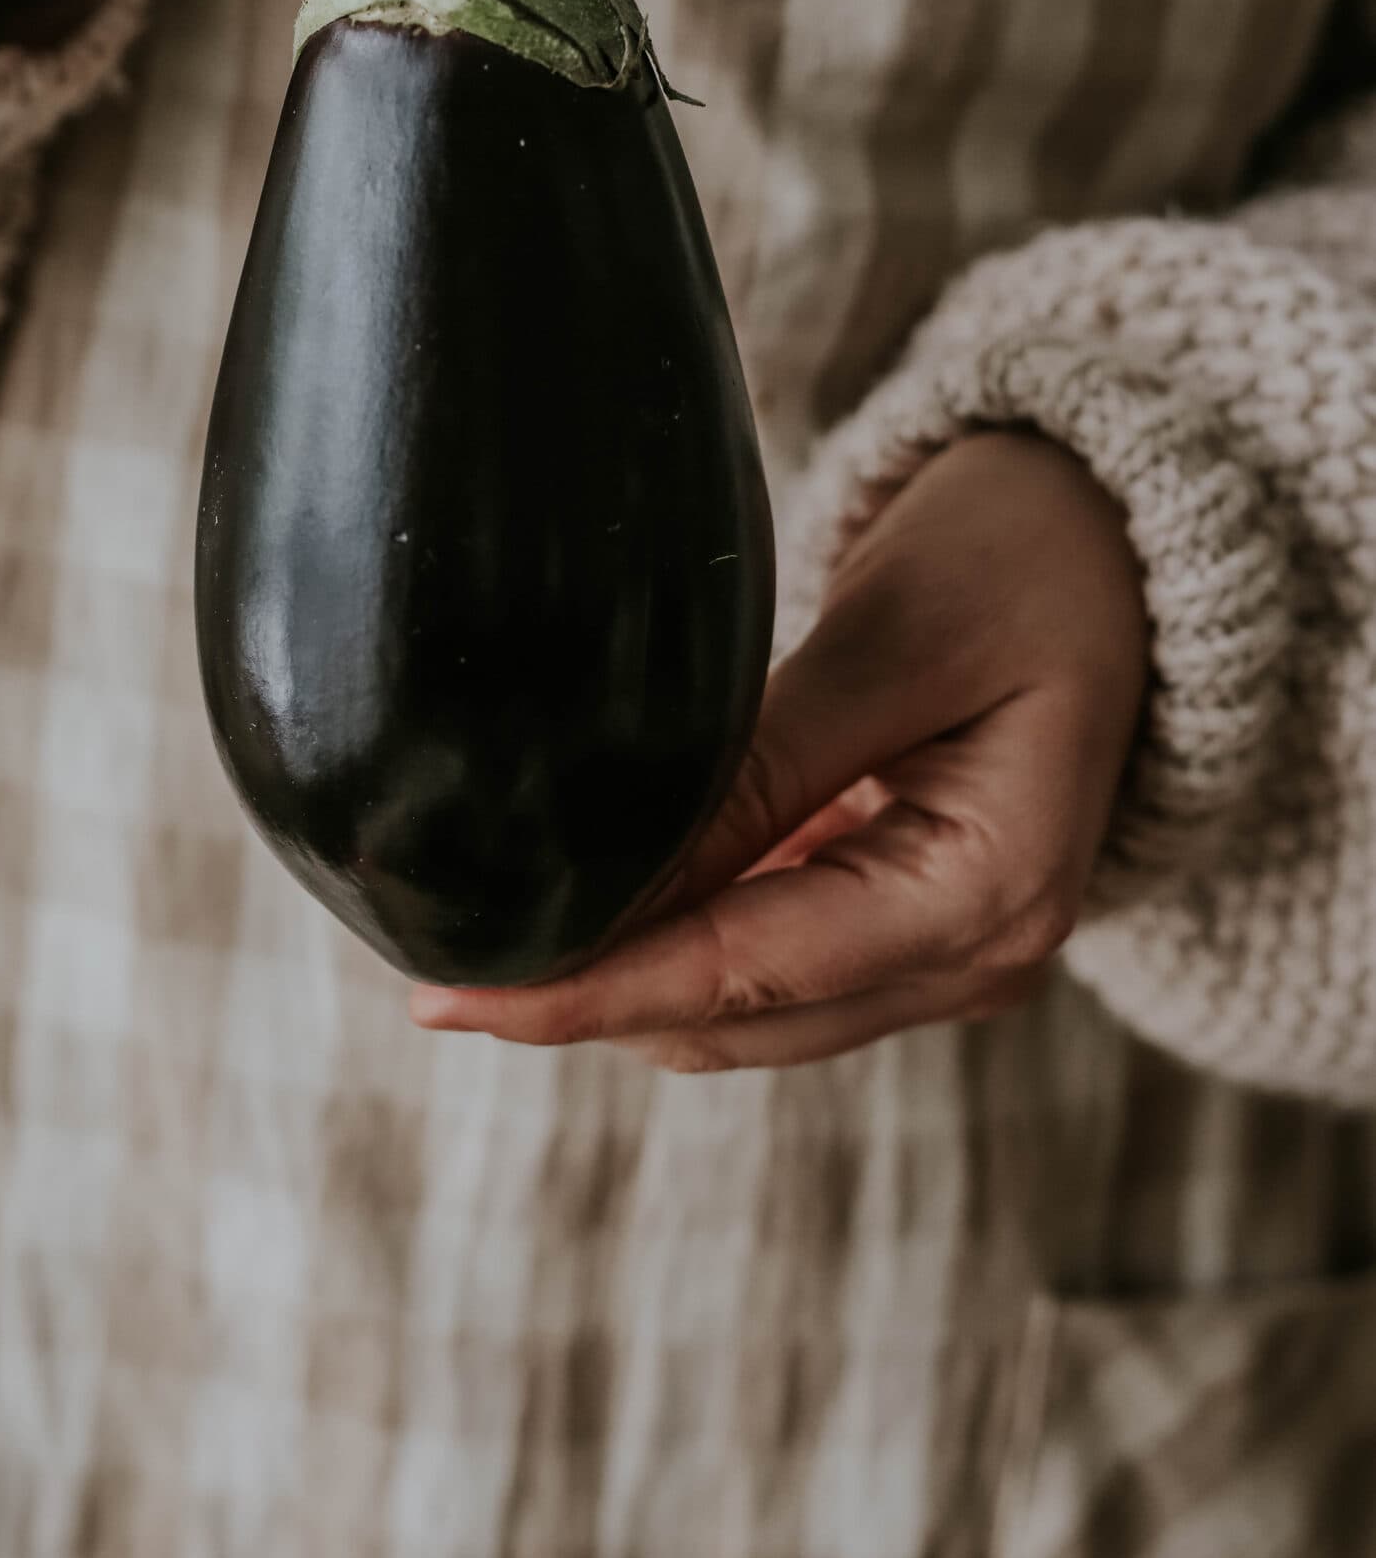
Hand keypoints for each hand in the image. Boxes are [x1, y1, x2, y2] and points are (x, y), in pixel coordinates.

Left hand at [410, 431, 1150, 1070]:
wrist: (1119, 539)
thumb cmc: (1024, 558)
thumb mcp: (894, 639)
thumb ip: (764, 765)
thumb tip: (616, 870)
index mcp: (990, 893)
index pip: (748, 977)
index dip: (591, 993)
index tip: (455, 998)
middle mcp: (979, 955)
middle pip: (738, 1018)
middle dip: (590, 994)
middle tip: (437, 950)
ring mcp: (953, 950)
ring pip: (748, 1009)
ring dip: (630, 974)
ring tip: (497, 925)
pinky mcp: (916, 917)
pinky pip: (777, 960)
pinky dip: (685, 936)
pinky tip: (604, 886)